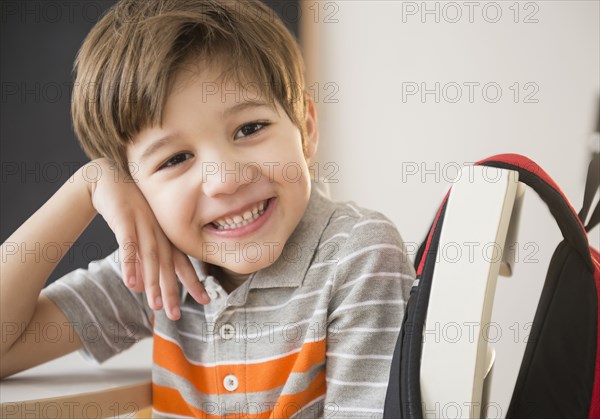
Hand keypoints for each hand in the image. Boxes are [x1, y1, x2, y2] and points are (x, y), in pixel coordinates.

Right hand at [83, 158, 209, 319]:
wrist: (109, 179)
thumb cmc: (128, 208)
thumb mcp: (141, 232)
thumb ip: (145, 256)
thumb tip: (143, 286)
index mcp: (165, 235)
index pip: (182, 263)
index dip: (193, 282)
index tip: (206, 301)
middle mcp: (159, 232)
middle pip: (168, 265)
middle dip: (172, 291)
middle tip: (176, 315)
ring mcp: (144, 224)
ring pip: (151, 258)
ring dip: (154, 282)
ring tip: (155, 306)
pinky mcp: (125, 219)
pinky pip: (128, 244)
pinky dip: (130, 264)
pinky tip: (131, 283)